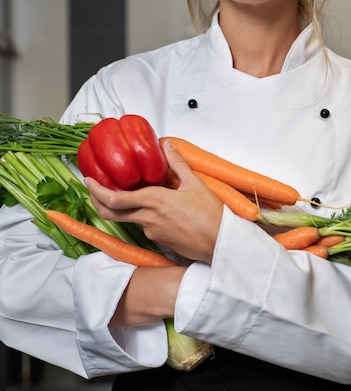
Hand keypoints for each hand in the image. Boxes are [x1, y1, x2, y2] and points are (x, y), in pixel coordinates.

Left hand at [84, 140, 223, 263]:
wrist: (220, 245)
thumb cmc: (211, 215)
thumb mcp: (195, 184)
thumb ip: (177, 163)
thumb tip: (166, 146)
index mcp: (154, 201)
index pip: (114, 199)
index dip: (97, 190)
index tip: (89, 180)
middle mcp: (148, 218)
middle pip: (111, 213)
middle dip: (97, 200)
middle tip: (92, 188)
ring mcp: (151, 232)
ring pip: (127, 218)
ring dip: (119, 207)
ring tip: (121, 192)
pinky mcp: (158, 240)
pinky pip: (143, 225)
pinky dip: (139, 214)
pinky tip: (148, 206)